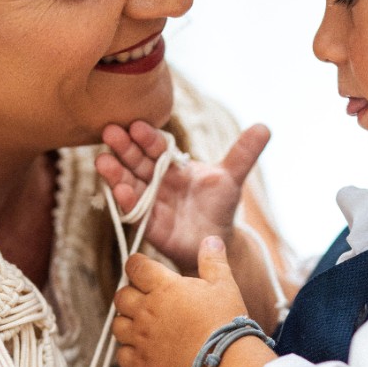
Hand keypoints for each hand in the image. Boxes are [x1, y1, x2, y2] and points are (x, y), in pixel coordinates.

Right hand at [96, 119, 269, 273]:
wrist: (215, 241)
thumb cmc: (219, 206)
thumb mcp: (231, 178)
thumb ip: (243, 154)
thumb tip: (265, 126)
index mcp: (173, 164)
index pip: (157, 146)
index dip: (147, 137)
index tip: (137, 125)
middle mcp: (156, 180)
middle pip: (137, 161)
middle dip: (124, 147)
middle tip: (110, 131)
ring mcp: (150, 201)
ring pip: (129, 183)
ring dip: (116, 172)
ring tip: (102, 160)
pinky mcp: (148, 224)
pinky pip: (134, 211)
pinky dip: (126, 201)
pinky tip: (118, 190)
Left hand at [113, 238, 248, 366]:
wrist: (226, 361)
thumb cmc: (225, 320)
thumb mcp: (224, 284)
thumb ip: (213, 261)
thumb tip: (210, 240)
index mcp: (163, 286)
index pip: (135, 267)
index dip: (137, 265)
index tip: (143, 268)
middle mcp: (147, 310)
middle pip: (121, 296)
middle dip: (130, 293)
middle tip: (145, 297)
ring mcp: (142, 338)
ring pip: (117, 325)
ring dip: (126, 322)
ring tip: (142, 323)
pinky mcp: (144, 363)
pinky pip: (122, 356)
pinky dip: (128, 352)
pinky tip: (143, 349)